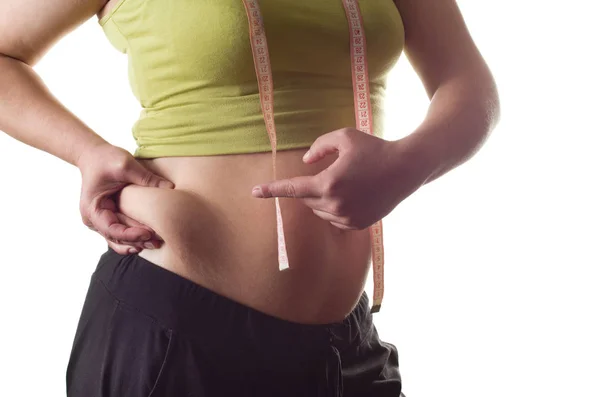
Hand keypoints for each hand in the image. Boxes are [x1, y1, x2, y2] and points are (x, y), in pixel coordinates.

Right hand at [77, 142, 175, 253]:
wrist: (95, 156)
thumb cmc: (107, 159)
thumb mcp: (126, 165)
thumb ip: (146, 177)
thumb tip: (170, 187)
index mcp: (93, 209)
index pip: (112, 229)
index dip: (130, 234)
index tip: (149, 233)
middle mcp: (94, 219)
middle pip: (116, 238)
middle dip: (137, 241)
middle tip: (159, 241)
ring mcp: (101, 221)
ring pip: (119, 240)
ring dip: (137, 243)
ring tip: (156, 243)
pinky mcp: (110, 218)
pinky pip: (121, 233)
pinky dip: (134, 238)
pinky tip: (149, 239)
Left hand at [251, 128, 425, 229]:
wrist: (405, 169)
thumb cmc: (374, 148)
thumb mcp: (345, 137)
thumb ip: (320, 146)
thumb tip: (305, 163)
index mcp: (329, 183)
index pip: (293, 189)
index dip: (271, 191)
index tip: (253, 192)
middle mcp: (335, 205)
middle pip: (307, 200)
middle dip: (312, 187)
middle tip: (333, 172)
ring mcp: (347, 218)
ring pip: (320, 211)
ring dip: (323, 198)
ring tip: (348, 182)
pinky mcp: (357, 225)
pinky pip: (335, 219)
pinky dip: (336, 208)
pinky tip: (354, 195)